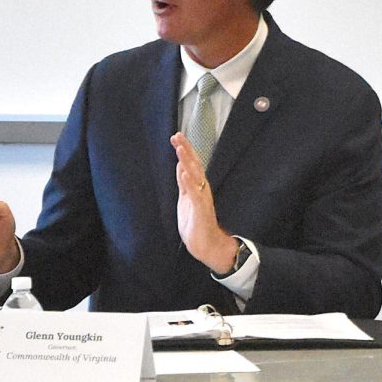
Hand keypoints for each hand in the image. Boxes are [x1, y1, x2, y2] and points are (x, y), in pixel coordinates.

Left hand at [169, 133, 238, 272]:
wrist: (206, 246)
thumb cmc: (196, 223)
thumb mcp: (186, 199)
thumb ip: (184, 183)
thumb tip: (181, 165)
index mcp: (196, 187)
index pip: (190, 164)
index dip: (184, 150)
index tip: (176, 136)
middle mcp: (201, 190)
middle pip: (194, 165)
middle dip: (186, 150)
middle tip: (177, 135)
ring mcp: (202, 199)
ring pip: (196, 176)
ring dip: (188, 162)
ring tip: (180, 149)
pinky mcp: (202, 211)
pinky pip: (195, 195)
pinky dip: (189, 183)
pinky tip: (184, 173)